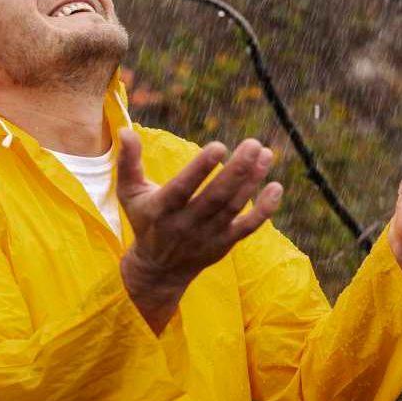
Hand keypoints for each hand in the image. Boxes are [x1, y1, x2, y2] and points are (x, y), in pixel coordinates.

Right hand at [116, 128, 282, 332]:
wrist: (158, 270)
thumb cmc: (145, 221)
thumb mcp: (129, 193)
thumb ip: (128, 162)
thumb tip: (125, 130)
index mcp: (161, 209)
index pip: (183, 188)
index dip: (201, 169)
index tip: (219, 146)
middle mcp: (185, 225)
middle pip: (215, 197)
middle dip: (236, 170)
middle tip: (253, 143)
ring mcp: (207, 236)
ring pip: (233, 208)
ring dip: (252, 181)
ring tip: (266, 153)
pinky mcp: (224, 244)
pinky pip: (247, 227)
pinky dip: (264, 209)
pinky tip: (276, 186)